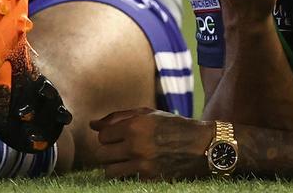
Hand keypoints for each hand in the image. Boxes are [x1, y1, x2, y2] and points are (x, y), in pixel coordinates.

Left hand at [91, 108, 212, 179]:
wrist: (200, 145)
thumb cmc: (172, 125)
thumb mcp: (147, 114)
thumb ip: (117, 117)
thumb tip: (92, 124)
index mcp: (135, 125)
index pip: (102, 136)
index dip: (108, 136)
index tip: (117, 137)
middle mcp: (136, 145)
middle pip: (102, 155)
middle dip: (109, 152)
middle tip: (120, 149)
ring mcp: (142, 164)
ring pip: (109, 171)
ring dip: (115, 166)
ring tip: (126, 160)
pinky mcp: (149, 178)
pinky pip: (126, 179)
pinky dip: (129, 174)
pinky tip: (139, 167)